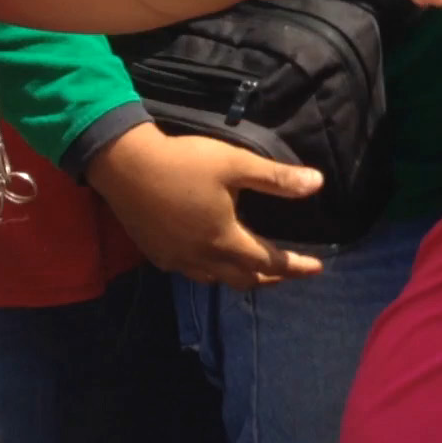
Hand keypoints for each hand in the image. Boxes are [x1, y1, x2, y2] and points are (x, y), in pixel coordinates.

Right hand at [86, 125, 325, 289]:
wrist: (123, 165)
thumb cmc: (184, 162)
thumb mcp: (236, 164)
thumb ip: (276, 178)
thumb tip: (318, 184)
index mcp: (224, 239)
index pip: (269, 262)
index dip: (295, 266)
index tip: (317, 267)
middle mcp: (200, 258)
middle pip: (244, 279)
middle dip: (272, 278)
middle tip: (290, 270)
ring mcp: (175, 259)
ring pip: (216, 280)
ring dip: (242, 276)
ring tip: (257, 267)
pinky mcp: (157, 253)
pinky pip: (193, 273)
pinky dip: (213, 271)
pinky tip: (215, 258)